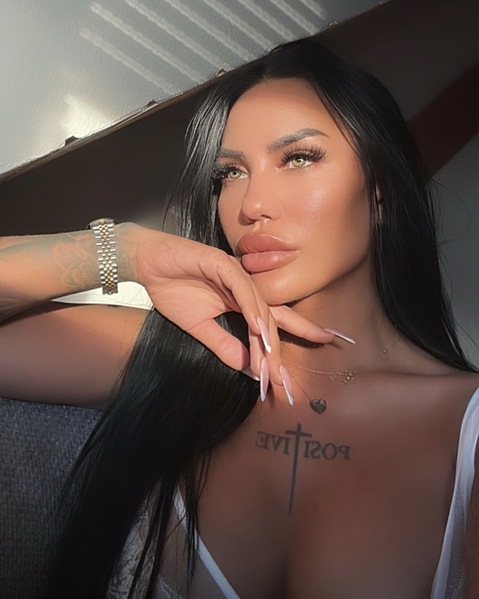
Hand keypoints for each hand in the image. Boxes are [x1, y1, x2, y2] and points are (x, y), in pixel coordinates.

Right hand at [126, 225, 335, 387]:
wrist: (147, 263)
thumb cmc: (173, 290)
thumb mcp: (200, 327)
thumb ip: (224, 345)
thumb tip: (248, 369)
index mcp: (242, 303)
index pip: (267, 329)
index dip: (275, 354)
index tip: (281, 382)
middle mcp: (245, 289)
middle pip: (272, 320)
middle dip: (278, 351)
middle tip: (283, 380)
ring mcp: (237, 274)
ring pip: (259, 307)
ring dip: (265, 335)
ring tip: (271, 362)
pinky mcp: (223, 263)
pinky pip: (242, 288)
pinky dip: (250, 307)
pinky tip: (257, 328)